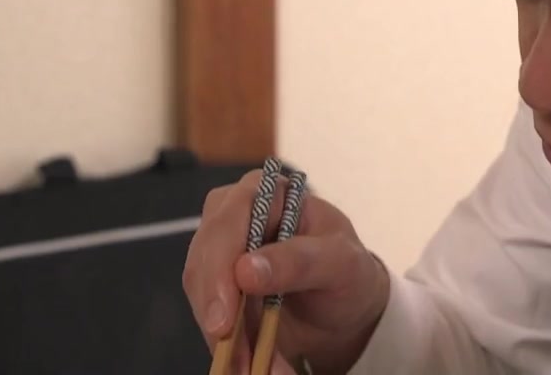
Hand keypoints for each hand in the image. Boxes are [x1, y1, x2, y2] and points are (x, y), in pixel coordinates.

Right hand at [183, 169, 389, 373]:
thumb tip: (245, 269)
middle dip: (217, 313)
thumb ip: (300, 260)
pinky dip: (227, 348)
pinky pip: (210, 318)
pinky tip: (248, 367)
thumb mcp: (341, 263)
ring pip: (202, 295)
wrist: (346, 306)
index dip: (220, 266)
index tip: (224, 317)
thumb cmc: (348, 271)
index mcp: (269, 193)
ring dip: (224, 340)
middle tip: (234, 358)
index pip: (230, 218)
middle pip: (205, 258)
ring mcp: (222, 252)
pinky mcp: (217, 288)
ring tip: (251, 370)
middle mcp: (236, 216)